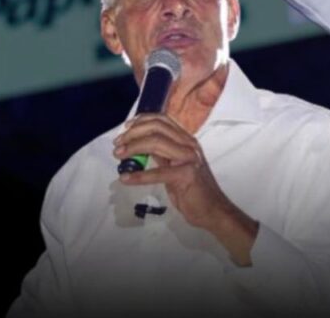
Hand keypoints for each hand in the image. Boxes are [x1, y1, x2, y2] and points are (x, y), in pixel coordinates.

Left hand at [114, 114, 257, 263]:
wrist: (212, 210)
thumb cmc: (192, 190)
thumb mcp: (174, 166)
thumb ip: (162, 154)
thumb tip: (140, 146)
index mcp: (186, 140)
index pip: (163, 120)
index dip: (141, 121)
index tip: (124, 130)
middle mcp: (189, 144)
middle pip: (157, 127)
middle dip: (133, 133)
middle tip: (118, 145)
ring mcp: (189, 158)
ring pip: (157, 143)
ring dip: (133, 148)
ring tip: (119, 156)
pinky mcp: (187, 175)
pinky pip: (159, 172)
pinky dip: (139, 175)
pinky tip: (125, 179)